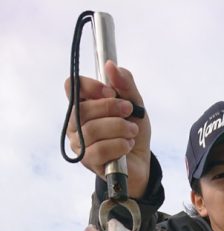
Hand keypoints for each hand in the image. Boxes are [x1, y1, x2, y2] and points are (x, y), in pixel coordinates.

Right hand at [64, 61, 150, 197]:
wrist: (140, 161)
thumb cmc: (133, 130)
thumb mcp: (135, 103)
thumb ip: (124, 84)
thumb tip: (110, 65)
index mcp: (83, 104)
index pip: (72, 86)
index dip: (91, 86)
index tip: (112, 92)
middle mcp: (76, 123)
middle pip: (82, 109)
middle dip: (110, 108)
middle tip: (129, 111)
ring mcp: (79, 143)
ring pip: (91, 130)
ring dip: (118, 128)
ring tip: (132, 131)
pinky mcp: (87, 161)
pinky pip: (98, 150)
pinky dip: (118, 145)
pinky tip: (127, 145)